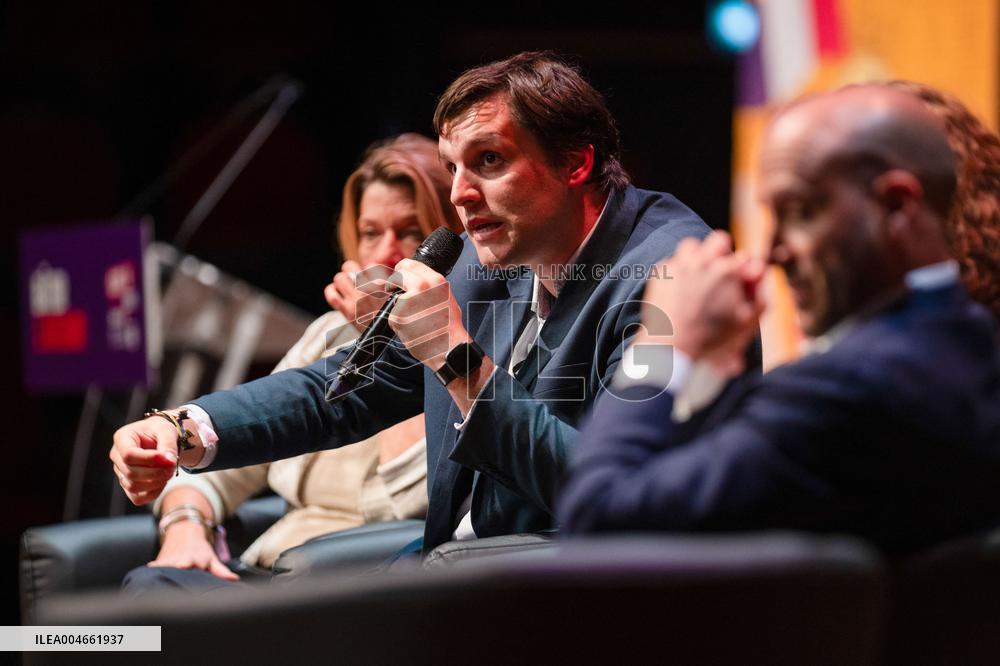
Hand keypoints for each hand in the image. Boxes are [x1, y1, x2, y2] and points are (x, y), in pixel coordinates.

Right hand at [110, 416, 180, 504]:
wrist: (158, 438)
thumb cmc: (160, 431)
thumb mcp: (166, 430)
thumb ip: (168, 445)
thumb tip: (170, 461)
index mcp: (122, 438)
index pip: (128, 454)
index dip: (148, 459)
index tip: (166, 458)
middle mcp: (116, 456)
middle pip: (130, 472)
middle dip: (155, 472)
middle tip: (172, 466)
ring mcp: (120, 472)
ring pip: (132, 486)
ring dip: (155, 483)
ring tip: (169, 472)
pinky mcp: (127, 484)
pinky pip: (137, 497)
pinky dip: (153, 493)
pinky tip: (163, 481)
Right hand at [149, 520, 237, 580]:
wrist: (184, 531)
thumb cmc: (200, 549)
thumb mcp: (211, 558)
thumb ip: (221, 570)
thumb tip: (234, 579)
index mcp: (198, 560)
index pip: (197, 567)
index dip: (193, 568)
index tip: (188, 569)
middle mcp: (184, 560)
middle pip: (181, 566)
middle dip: (180, 566)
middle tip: (179, 566)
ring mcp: (171, 560)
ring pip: (166, 567)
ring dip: (165, 571)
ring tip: (162, 576)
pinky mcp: (159, 561)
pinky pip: (154, 568)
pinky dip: (152, 570)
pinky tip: (149, 574)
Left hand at [324, 261, 392, 331]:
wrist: (387, 338)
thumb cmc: (393, 316)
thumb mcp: (396, 296)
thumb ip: (390, 283)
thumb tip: (380, 273)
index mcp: (381, 286)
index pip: (371, 265)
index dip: (370, 270)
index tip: (372, 277)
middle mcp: (366, 290)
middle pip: (349, 266)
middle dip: (351, 270)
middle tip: (356, 278)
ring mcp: (354, 300)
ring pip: (339, 278)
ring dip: (342, 280)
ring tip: (347, 286)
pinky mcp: (346, 311)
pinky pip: (331, 295)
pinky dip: (332, 292)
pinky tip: (337, 293)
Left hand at [386, 258, 469, 368]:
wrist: (449, 348)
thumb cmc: (449, 326)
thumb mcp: (446, 297)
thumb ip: (430, 285)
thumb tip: (414, 279)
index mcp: (435, 280)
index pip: (409, 264)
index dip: (401, 269)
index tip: (398, 274)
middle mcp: (421, 286)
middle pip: (397, 275)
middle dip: (393, 282)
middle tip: (392, 290)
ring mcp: (407, 300)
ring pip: (393, 296)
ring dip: (397, 305)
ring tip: (413, 318)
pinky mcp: (397, 316)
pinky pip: (392, 315)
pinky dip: (398, 322)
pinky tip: (411, 328)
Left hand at [638, 231, 764, 374]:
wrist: (673, 347)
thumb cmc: (713, 337)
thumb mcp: (746, 322)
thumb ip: (760, 295)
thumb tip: (760, 270)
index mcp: (729, 271)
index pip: (744, 257)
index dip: (744, 270)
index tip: (739, 280)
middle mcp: (704, 262)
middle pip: (719, 240)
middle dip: (722, 252)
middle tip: (719, 270)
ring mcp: (680, 265)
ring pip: (691, 245)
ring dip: (696, 256)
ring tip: (696, 275)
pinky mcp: (661, 273)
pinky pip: (671, 262)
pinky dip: (676, 272)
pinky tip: (678, 289)